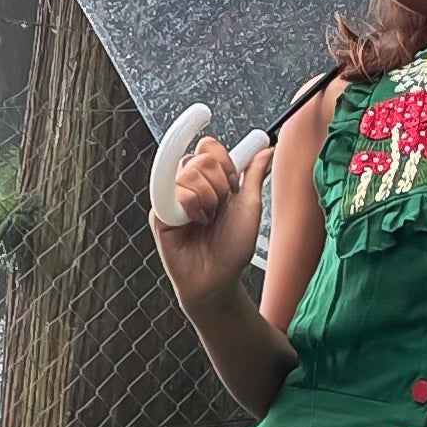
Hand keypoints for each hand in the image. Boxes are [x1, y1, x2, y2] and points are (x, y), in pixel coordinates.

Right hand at [150, 129, 271, 308]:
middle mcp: (190, 186)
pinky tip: (193, 223)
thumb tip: (266, 150)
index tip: (232, 181)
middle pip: (200, 158)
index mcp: (210, 180)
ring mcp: (173, 198)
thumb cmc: (233, 248)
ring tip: (206, 220)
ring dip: (207, 200)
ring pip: (189, 173)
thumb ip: (254, 175)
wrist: (217, 278)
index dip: (223, 160)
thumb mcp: (250, 207)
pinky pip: (175, 193)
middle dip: (219, 185)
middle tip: (219, 208)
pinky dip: (192, 208)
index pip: (208, 147)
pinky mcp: (160, 212)